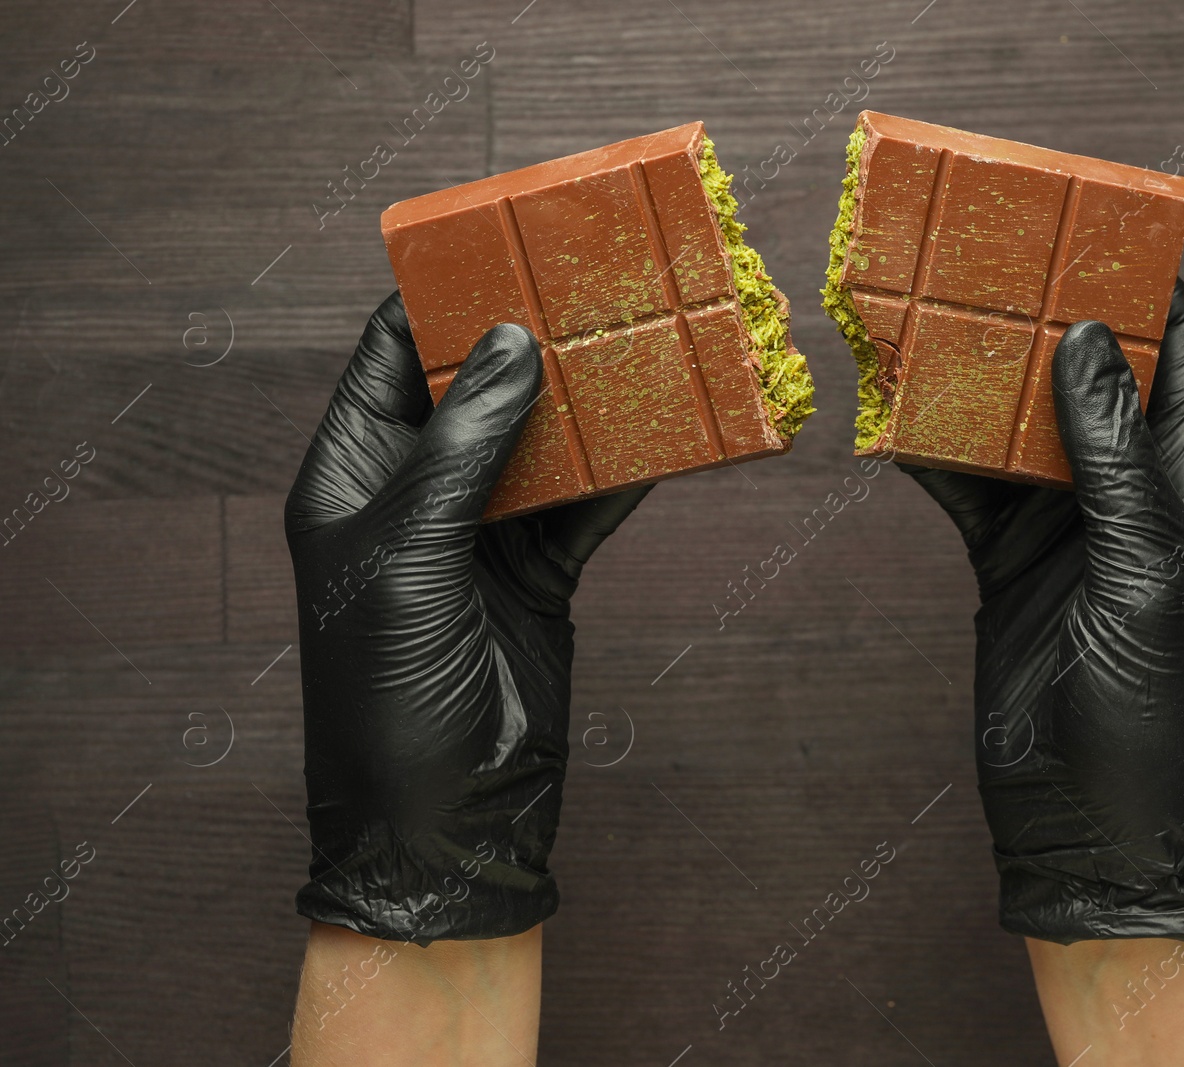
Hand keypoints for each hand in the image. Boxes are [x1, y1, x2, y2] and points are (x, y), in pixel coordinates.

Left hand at [286, 292, 648, 943]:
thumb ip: (463, 449)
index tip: (501, 243)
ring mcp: (482, 536)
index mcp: (350, 479)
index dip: (436, 300)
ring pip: (542, 443)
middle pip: (474, 389)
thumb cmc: (388, 694)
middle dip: (529, 341)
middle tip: (594, 283)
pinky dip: (627, 473)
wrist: (442, 823)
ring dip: (589, 402)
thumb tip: (508, 342)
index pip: (387, 358)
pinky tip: (670, 433)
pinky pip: (588, 507)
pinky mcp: (540, 576)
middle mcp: (415, 497)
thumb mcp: (411, 556)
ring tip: (642, 341)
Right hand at [904, 279, 1183, 942]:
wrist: (1097, 827)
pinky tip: (893, 419)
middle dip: (1036, 318)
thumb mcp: (1148, 569)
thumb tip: (1083, 342)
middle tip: (973, 257)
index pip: (1177, 350)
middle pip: (1088, 373)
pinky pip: (971, 486)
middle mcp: (1137, 489)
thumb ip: (1113, 456)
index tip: (1078, 223)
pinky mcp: (1012, 560)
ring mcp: (1070, 523)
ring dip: (974, 381)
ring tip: (920, 320)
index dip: (1136, 285)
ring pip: (1020, 424)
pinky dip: (934, 454)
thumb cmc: (1156, 708)